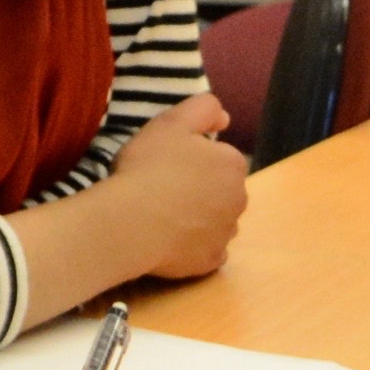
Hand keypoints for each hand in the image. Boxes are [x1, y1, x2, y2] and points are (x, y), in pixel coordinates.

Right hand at [90, 96, 248, 281]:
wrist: (130, 223)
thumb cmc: (149, 167)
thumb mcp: (172, 122)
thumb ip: (203, 109)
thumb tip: (224, 119)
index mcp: (233, 164)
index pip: (220, 156)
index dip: (194, 157)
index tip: (169, 162)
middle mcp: (239, 199)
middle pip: (221, 189)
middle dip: (201, 187)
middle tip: (164, 187)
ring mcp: (227, 233)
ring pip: (217, 219)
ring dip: (199, 217)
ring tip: (165, 214)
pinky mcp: (211, 261)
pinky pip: (207, 250)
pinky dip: (194, 245)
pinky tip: (171, 239)